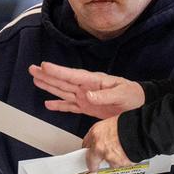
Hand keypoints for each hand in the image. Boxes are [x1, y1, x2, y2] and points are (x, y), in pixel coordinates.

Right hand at [29, 62, 144, 119]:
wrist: (141, 106)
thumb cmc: (134, 96)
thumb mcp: (122, 94)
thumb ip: (104, 96)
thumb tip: (87, 96)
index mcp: (94, 81)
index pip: (72, 75)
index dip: (58, 71)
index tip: (44, 66)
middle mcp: (87, 88)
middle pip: (63, 81)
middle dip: (47, 75)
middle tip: (32, 69)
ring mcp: (85, 97)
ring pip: (63, 91)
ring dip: (49, 86)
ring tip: (36, 79)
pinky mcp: (87, 108)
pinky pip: (69, 106)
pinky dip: (59, 105)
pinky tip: (48, 103)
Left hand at [83, 116, 131, 171]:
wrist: (141, 130)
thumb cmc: (129, 124)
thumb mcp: (111, 124)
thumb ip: (103, 134)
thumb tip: (101, 140)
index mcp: (95, 133)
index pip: (86, 145)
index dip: (89, 150)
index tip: (89, 153)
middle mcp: (99, 146)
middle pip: (91, 162)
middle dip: (93, 165)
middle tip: (95, 166)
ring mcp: (108, 156)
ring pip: (109, 163)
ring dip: (114, 160)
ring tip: (123, 150)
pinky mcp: (118, 163)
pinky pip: (120, 164)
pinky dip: (124, 160)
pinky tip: (128, 152)